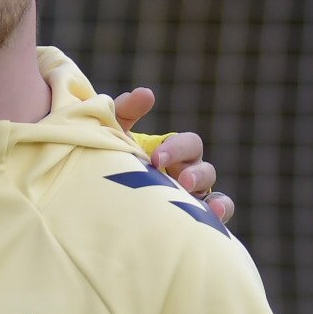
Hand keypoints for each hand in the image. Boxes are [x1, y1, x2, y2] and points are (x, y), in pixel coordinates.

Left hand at [109, 88, 233, 223]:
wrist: (92, 208)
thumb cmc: (105, 167)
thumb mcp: (111, 140)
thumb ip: (124, 113)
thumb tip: (146, 94)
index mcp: (172, 156)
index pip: (189, 144)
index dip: (176, 148)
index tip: (155, 159)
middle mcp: (185, 175)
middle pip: (202, 166)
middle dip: (191, 169)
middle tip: (176, 179)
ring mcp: (190, 199)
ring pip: (210, 188)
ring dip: (202, 188)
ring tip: (187, 192)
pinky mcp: (191, 220)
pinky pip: (216, 214)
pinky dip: (220, 210)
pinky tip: (213, 215)